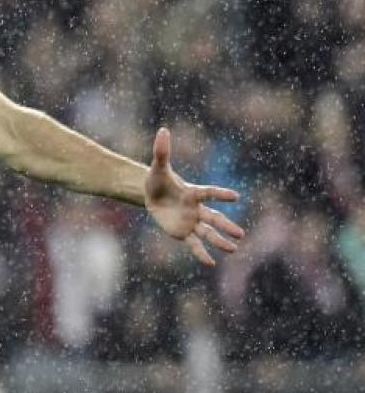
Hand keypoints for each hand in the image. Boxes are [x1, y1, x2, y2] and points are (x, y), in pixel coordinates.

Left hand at [144, 127, 244, 265]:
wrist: (152, 194)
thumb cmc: (158, 179)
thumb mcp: (157, 167)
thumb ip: (162, 151)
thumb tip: (163, 129)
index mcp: (192, 192)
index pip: (208, 193)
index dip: (220, 194)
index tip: (235, 196)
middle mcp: (196, 209)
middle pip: (214, 218)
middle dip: (226, 226)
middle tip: (241, 234)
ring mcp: (191, 222)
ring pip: (208, 233)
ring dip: (220, 241)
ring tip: (234, 248)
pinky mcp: (183, 233)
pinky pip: (194, 244)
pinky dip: (201, 253)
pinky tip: (211, 263)